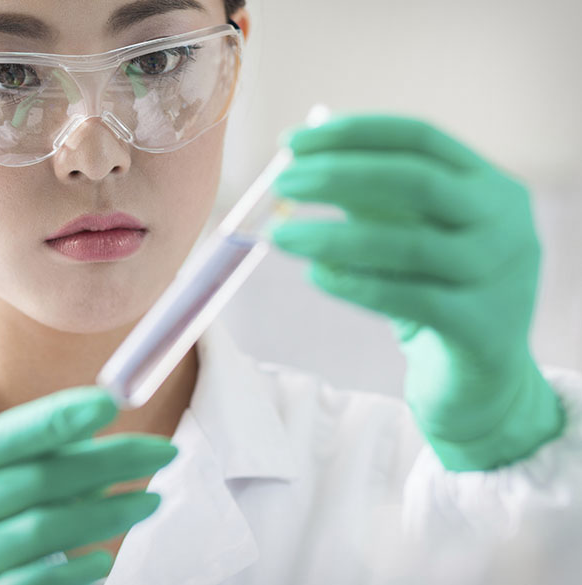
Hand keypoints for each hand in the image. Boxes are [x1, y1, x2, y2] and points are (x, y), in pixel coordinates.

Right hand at [0, 386, 176, 584]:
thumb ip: (21, 467)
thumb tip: (100, 449)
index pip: (7, 436)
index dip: (59, 417)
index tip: (112, 401)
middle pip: (38, 481)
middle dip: (107, 462)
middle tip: (162, 450)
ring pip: (42, 532)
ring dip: (105, 514)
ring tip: (147, 501)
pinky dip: (72, 573)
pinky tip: (103, 559)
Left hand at [271, 114, 564, 470]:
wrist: (480, 381)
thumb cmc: (433, 292)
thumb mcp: (406, 234)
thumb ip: (367, 198)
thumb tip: (299, 161)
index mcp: (490, 185)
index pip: (419, 137)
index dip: (352, 135)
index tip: (292, 144)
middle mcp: (507, 224)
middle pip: (416, 181)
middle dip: (339, 176)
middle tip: (281, 183)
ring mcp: (503, 277)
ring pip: (410, 244)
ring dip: (333, 236)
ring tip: (279, 235)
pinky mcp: (484, 330)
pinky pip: (410, 299)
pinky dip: (356, 284)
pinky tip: (315, 276)